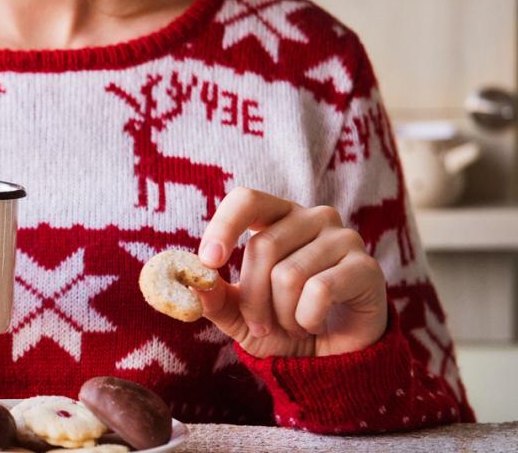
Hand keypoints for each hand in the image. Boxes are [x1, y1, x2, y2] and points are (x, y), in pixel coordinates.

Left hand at [195, 187, 386, 356]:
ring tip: (295, 325)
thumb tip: (193, 284)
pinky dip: (308, 318)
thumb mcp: (240, 317)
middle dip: (253, 298)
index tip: (208, 262)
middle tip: (262, 325)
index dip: (224, 226)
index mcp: (277, 218)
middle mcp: (312, 218)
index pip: (247, 200)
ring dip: (283, 315)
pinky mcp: (366, 267)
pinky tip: (316, 325)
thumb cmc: (283, 327)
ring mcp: (343, 238)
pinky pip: (320, 291)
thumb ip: (216, 298)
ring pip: (289, 274)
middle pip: (263, 247)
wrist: (333, 360)